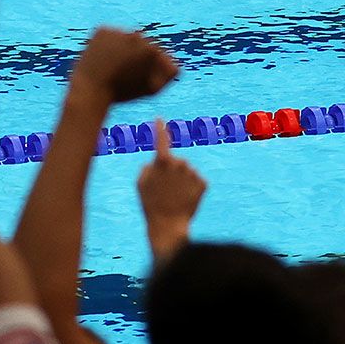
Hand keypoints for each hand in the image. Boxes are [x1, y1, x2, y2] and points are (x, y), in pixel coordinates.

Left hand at [69, 28, 179, 107]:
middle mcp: (137, 36)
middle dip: (136, 55)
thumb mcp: (151, 89)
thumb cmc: (122, 92)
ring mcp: (119, 30)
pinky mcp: (103, 29)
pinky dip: (107, 44)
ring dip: (122, 48)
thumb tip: (174, 62)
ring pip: (125, 38)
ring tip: (112, 66)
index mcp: (153, 50)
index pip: (157, 53)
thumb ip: (169, 74)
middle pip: (141, 44)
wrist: (90, 90)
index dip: (149, 66)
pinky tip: (102, 58)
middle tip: (123, 72)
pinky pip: (110, 35)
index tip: (138, 77)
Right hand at [137, 120, 205, 257]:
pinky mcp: (203, 183)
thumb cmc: (151, 205)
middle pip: (176, 161)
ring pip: (187, 171)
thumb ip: (147, 168)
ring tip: (174, 196)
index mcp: (162, 161)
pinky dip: (192, 188)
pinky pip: (196, 181)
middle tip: (164, 189)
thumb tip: (155, 163)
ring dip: (182, 180)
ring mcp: (193, 173)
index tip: (160, 118)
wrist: (168, 225)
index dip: (160, 128)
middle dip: (171, 170)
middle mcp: (180, 163)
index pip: (161, 139)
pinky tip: (185, 199)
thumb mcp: (141, 184)